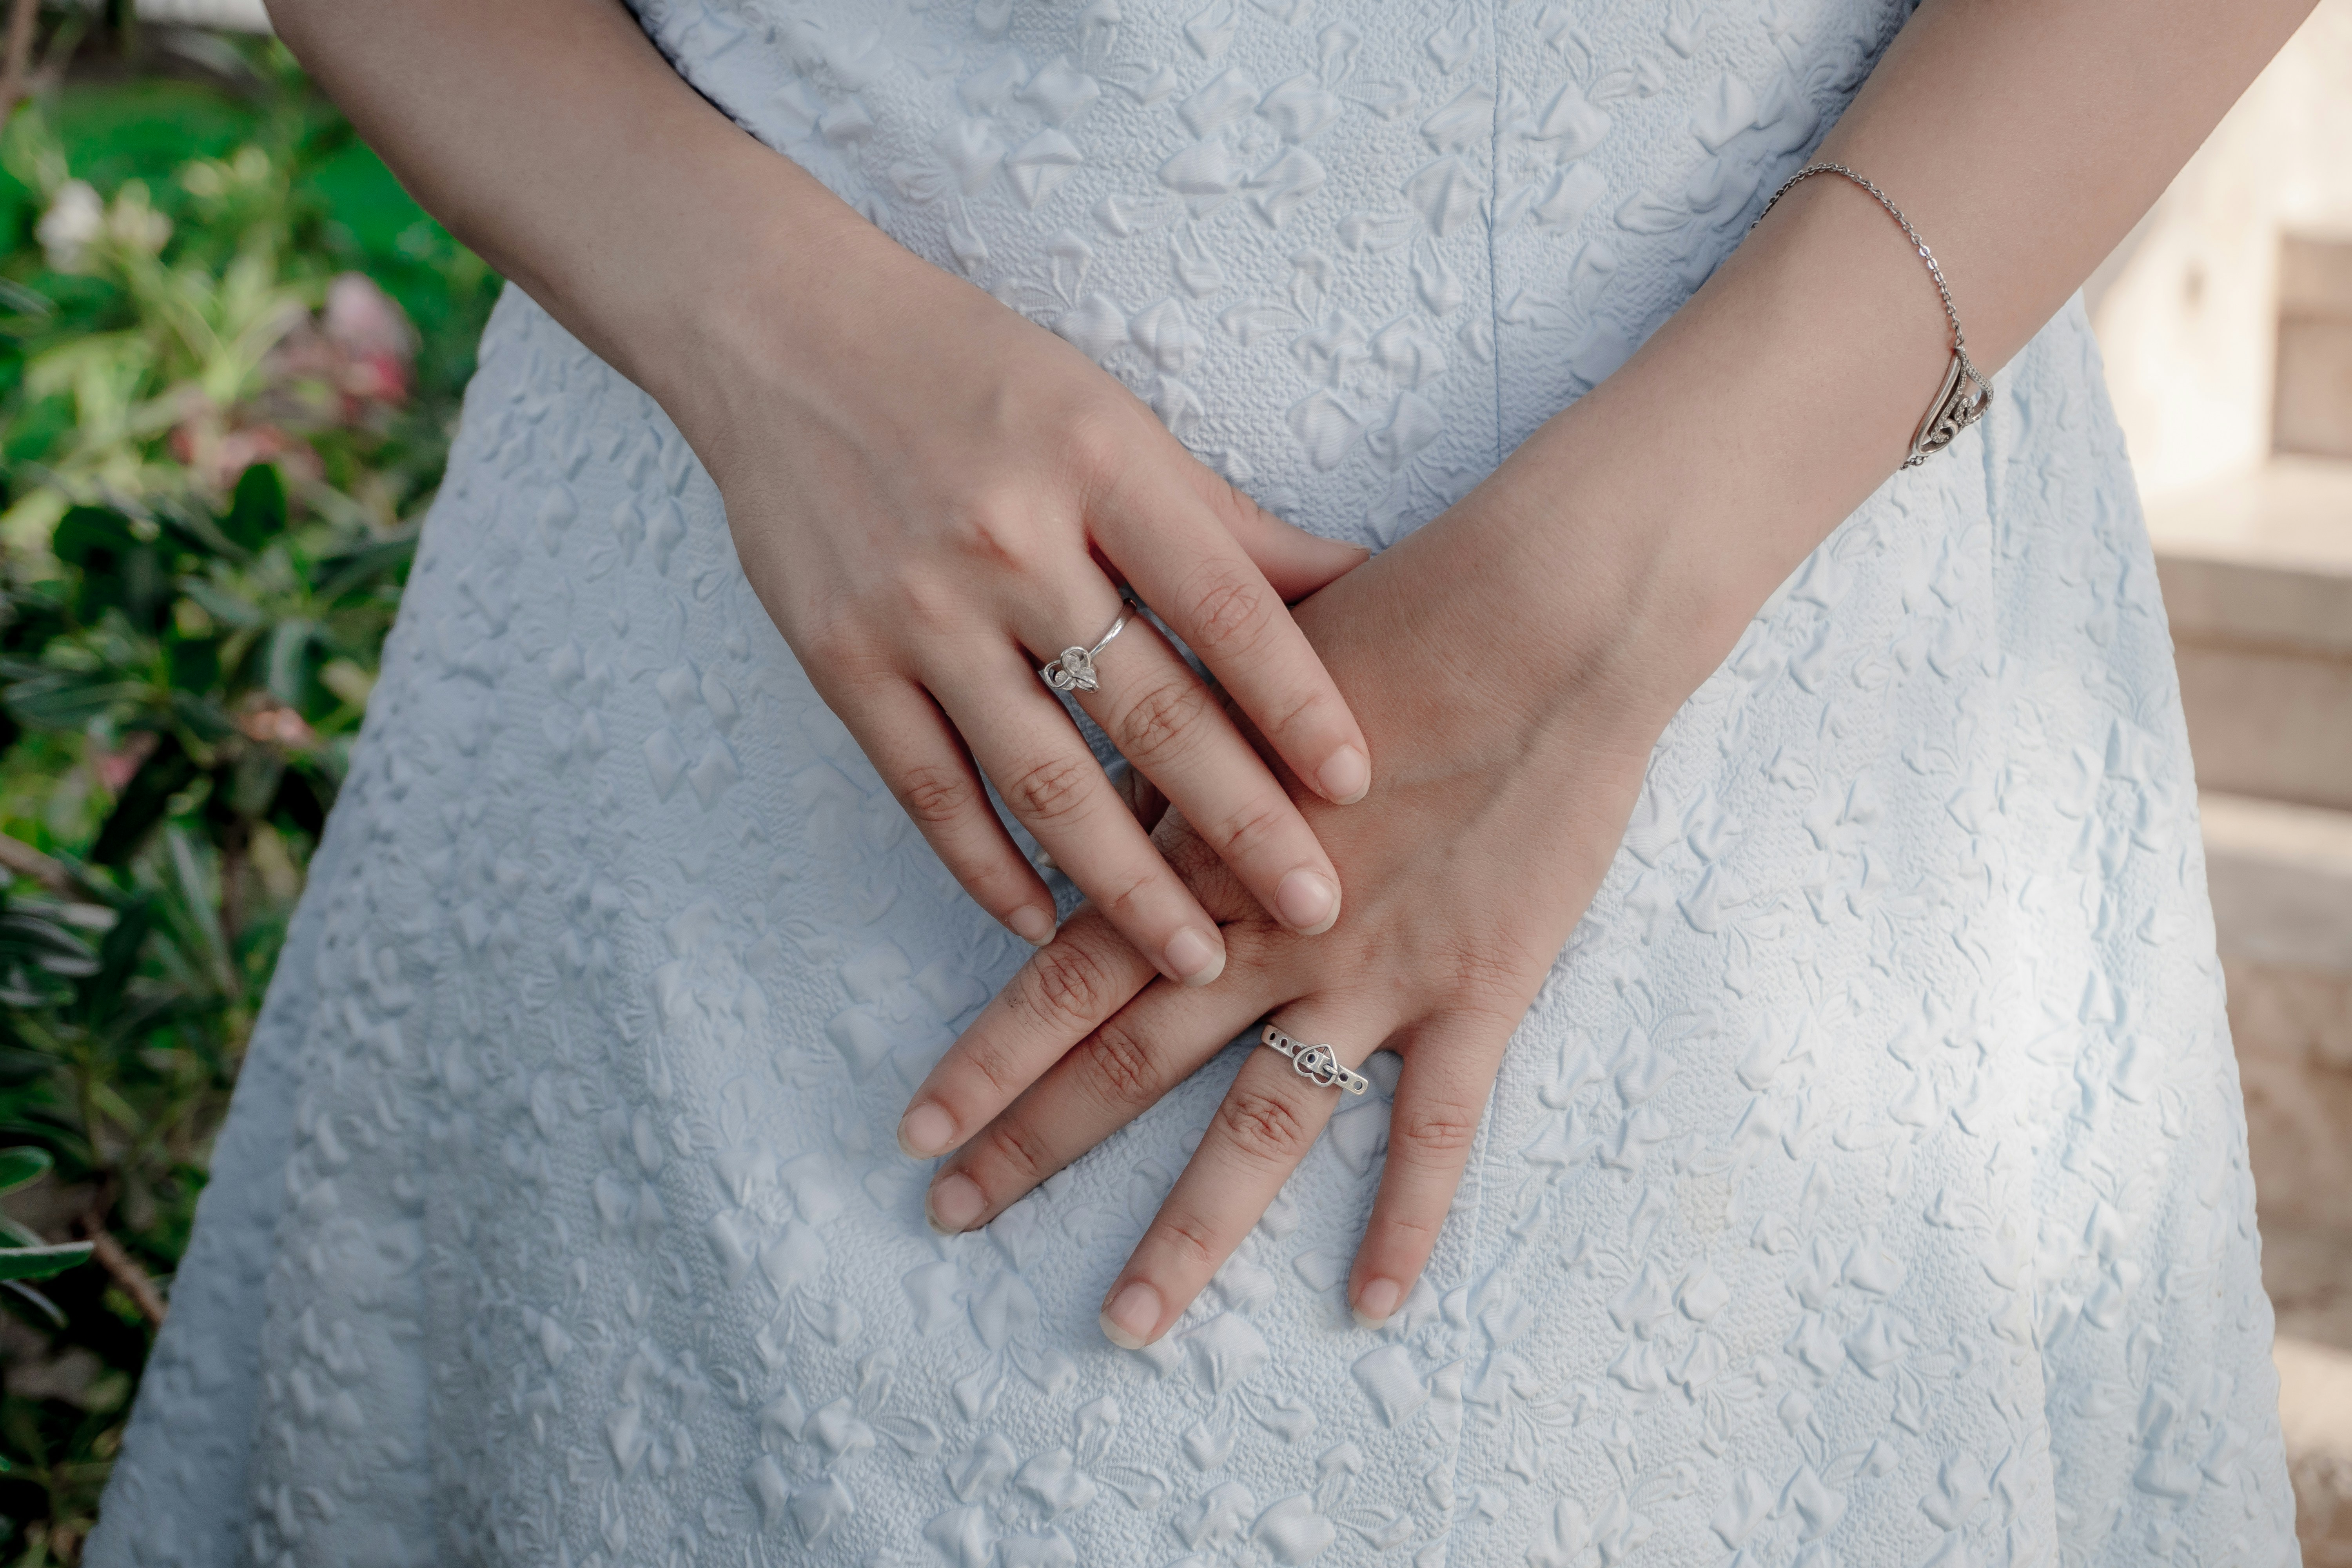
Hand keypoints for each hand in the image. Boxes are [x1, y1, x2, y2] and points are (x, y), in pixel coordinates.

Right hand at [686, 216, 1372, 986]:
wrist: (779, 331)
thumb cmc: (972, 372)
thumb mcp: (1110, 416)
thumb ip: (1224, 519)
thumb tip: (1361, 583)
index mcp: (1097, 464)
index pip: (1222, 605)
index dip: (1296, 701)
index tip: (1358, 785)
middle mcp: (1010, 541)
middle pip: (1147, 711)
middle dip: (1239, 824)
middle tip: (1314, 912)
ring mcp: (916, 608)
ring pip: (1041, 775)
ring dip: (1125, 881)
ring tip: (1196, 956)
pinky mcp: (839, 657)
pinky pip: (930, 789)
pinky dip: (989, 867)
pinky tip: (1045, 923)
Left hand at [890, 471, 1683, 1341]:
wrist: (1545, 619)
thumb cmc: (1396, 616)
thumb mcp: (1240, 679)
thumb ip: (1168, 752)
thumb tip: (1095, 794)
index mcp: (1204, 855)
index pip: (1063, 981)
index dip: (986, 1062)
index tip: (914, 1131)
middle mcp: (1268, 933)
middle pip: (1128, 1065)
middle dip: (1032, 1146)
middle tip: (952, 1217)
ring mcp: (1373, 973)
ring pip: (1262, 1130)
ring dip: (1188, 1233)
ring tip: (1125, 1322)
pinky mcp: (1477, 989)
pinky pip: (1438, 1131)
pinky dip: (1408, 1220)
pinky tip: (1372, 1304)